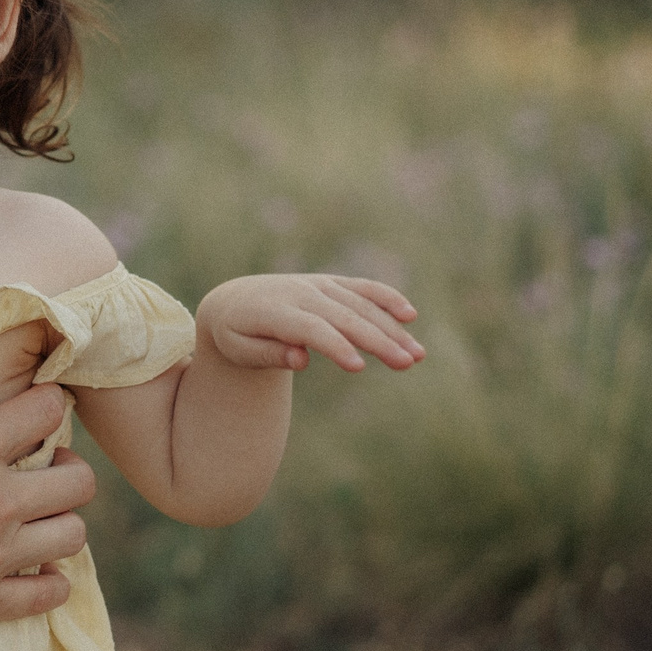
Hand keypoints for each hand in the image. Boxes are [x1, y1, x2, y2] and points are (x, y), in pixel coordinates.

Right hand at [0, 309, 95, 650]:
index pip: (47, 412)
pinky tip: (24, 565)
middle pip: (80, 481)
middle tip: (35, 465)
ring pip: (72, 536)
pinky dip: (46, 579)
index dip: (44, 403)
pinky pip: (50, 594)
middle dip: (65, 465)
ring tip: (29, 514)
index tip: (30, 407)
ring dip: (57, 520)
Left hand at [197, 274, 424, 372]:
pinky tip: (410, 315)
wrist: (234, 300)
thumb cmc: (236, 333)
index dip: (335, 346)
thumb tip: (300, 360)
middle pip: (344, 317)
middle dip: (378, 340)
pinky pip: (362, 288)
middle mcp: (300, 292)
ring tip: (417, 355)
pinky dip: (386, 298)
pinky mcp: (331, 283)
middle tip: (406, 363)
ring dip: (391, 328)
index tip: (359, 367)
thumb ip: (268, 353)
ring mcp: (318, 285)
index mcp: (274, 310)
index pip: (310, 328)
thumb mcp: (239, 348)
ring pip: (360, 305)